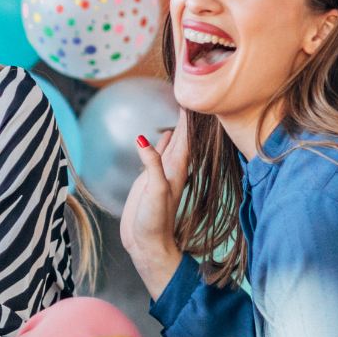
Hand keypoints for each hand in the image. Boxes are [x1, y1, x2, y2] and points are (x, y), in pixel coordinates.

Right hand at [122, 110, 189, 290]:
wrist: (147, 243)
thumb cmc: (154, 221)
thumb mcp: (154, 191)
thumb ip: (152, 165)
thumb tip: (143, 139)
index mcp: (177, 167)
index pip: (187, 135)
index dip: (190, 117)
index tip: (194, 95)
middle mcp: (172, 167)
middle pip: (182, 135)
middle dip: (186, 115)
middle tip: (189, 92)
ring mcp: (162, 173)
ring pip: (172, 142)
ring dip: (176, 126)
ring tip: (181, 108)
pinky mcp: (150, 179)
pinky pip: (158, 153)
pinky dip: (161, 141)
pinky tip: (162, 135)